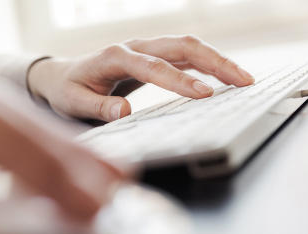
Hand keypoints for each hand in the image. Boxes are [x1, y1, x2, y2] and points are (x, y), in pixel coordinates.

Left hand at [28, 35, 254, 121]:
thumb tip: (124, 112)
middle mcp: (134, 47)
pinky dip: (206, 64)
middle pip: (180, 46)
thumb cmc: (69, 90)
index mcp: (114, 57)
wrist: (63, 77)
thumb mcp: (74, 103)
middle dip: (215, 61)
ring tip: (244, 80)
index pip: (153, 66)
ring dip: (217, 61)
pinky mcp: (152, 56)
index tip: (204, 95)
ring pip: (187, 48)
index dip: (180, 80)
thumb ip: (98, 108)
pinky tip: (224, 77)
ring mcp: (145, 49)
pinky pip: (184, 56)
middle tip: (243, 81)